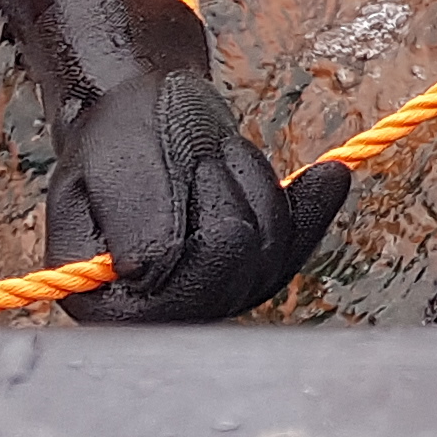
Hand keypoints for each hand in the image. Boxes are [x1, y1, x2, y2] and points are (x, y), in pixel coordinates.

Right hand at [46, 69, 348, 323]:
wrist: (149, 123)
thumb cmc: (123, 136)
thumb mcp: (117, 158)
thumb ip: (134, 212)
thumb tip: (147, 268)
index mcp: (109, 300)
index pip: (191, 291)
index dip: (211, 225)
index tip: (198, 166)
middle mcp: (160, 314)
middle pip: (243, 263)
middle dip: (232, 193)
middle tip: (202, 156)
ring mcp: (209, 298)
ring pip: (275, 251)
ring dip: (256, 189)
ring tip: (214, 160)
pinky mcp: (247, 275)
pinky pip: (298, 246)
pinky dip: (310, 203)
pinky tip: (327, 176)